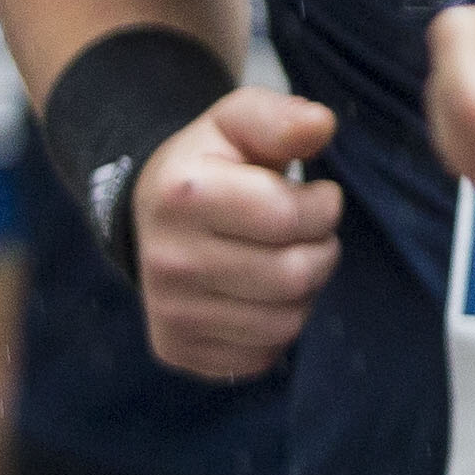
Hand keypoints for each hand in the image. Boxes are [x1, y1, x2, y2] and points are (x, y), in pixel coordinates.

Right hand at [134, 85, 342, 377]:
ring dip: (304, 292)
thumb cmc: (214, 163)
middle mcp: (166, 260)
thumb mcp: (239, 122)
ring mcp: (167, 312)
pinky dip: (277, 328)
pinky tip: (260, 296)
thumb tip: (320, 124)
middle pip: (293, 276)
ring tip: (284, 260)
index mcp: (182, 195)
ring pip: (284, 323)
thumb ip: (280, 117)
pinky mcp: (176, 349)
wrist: (152, 215)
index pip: (290, 218)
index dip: (322, 206)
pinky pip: (261, 356)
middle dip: (320, 251)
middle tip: (306, 234)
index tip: (315, 196)